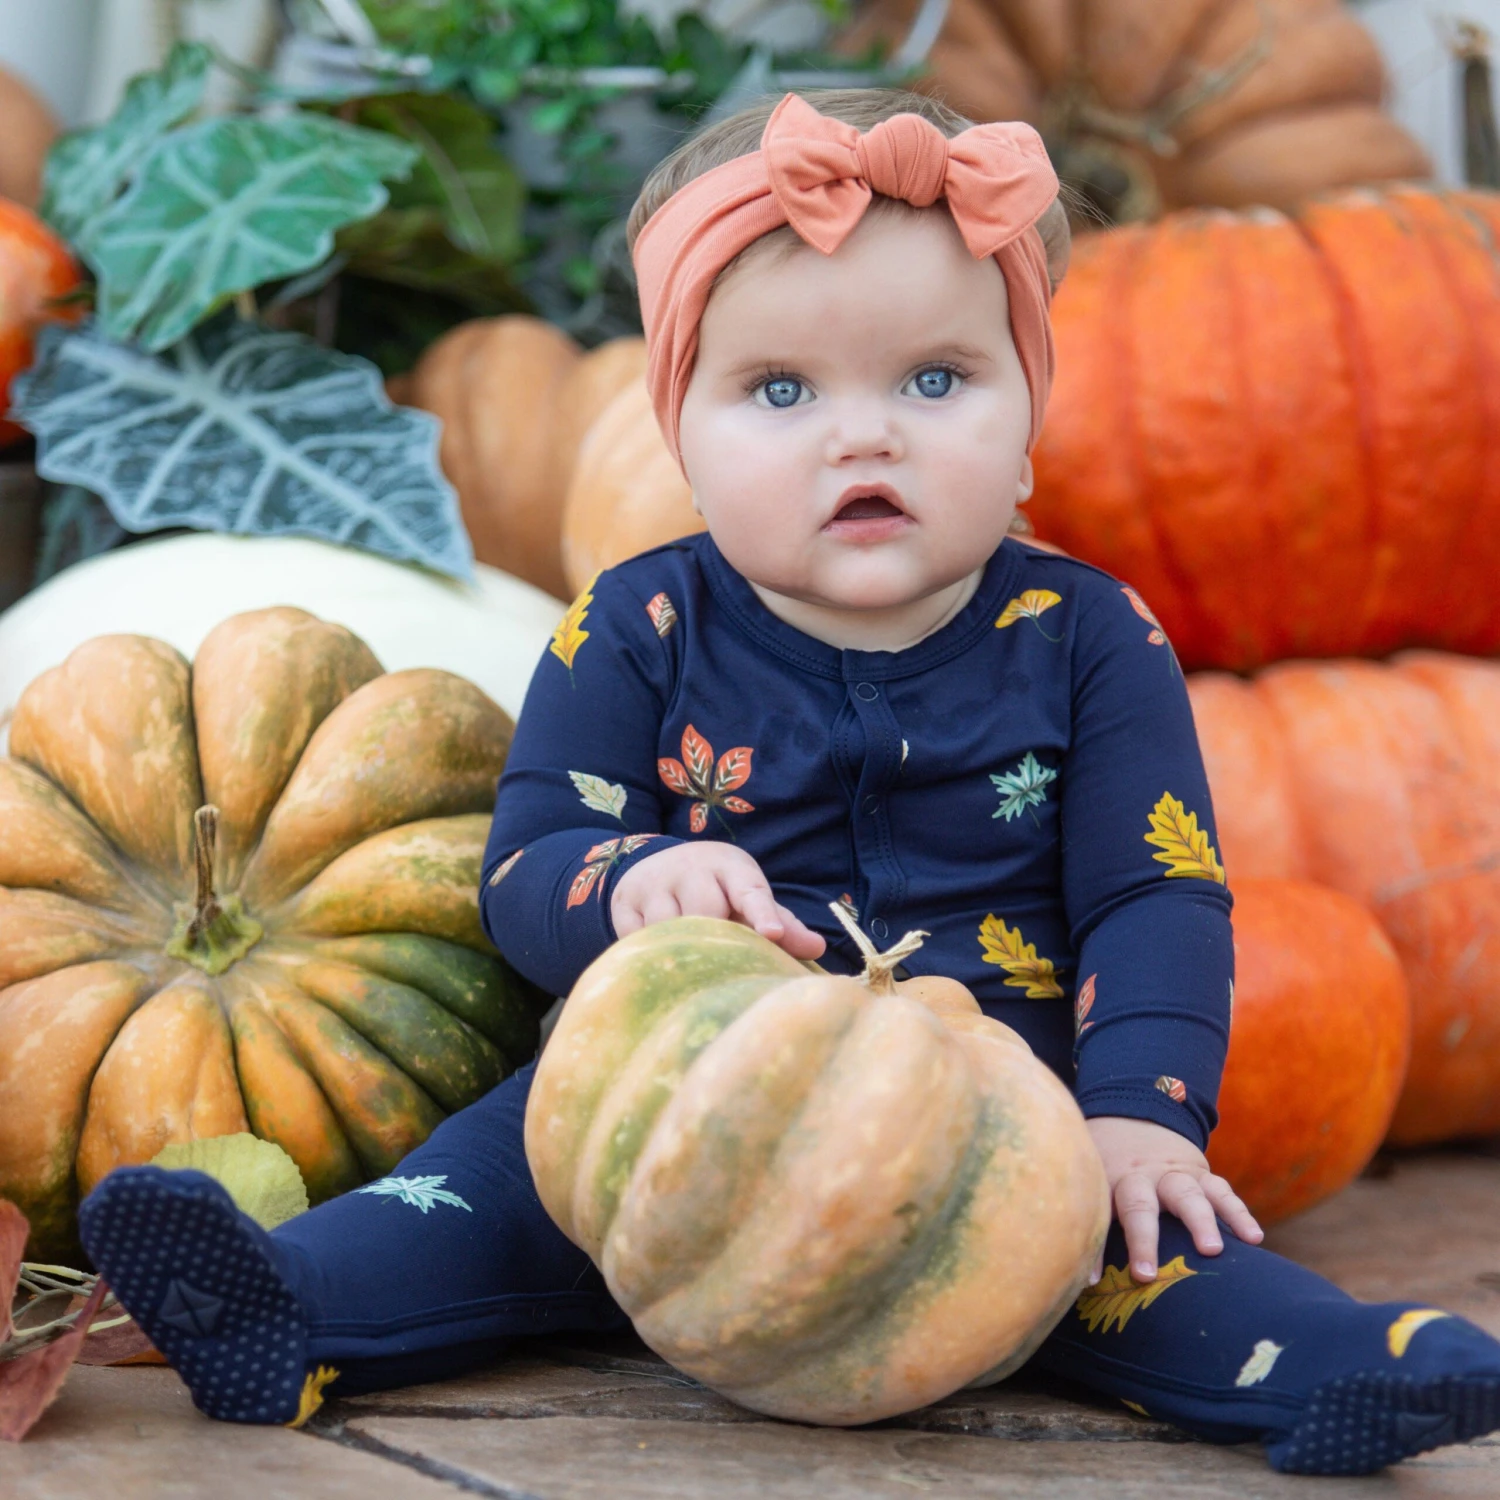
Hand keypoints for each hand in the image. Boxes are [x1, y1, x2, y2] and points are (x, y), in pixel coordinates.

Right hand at [611, 842, 825, 960]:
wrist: (655, 867)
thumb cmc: (717, 890)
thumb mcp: (747, 896)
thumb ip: (780, 922)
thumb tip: (817, 948)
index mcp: (730, 866)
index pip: (749, 889)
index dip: (761, 912)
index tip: (772, 933)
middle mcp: (690, 870)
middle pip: (707, 913)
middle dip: (717, 937)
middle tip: (722, 956)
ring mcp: (654, 886)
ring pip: (670, 929)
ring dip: (683, 949)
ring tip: (692, 958)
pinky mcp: (626, 905)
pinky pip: (640, 941)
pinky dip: (653, 953)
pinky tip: (661, 954)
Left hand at [1086, 1115, 1262, 1284]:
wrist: (1135, 1113)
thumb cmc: (1106, 1161)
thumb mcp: (1090, 1177)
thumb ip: (1088, 1216)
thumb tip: (1076, 1277)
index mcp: (1106, 1179)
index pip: (1098, 1214)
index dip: (1094, 1249)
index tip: (1091, 1282)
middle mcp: (1139, 1175)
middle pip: (1140, 1204)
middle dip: (1143, 1239)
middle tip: (1148, 1275)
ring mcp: (1173, 1173)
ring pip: (1187, 1194)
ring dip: (1200, 1221)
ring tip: (1213, 1250)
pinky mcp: (1201, 1173)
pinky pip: (1222, 1191)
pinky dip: (1238, 1213)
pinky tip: (1253, 1238)